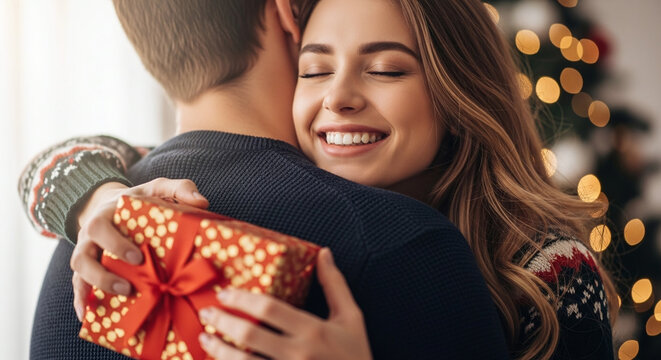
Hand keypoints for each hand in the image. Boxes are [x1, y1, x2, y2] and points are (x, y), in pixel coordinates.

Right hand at [71, 178, 208, 320]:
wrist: (112, 204)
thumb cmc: (139, 198)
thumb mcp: (159, 188)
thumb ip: (179, 188)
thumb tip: (201, 202)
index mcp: (105, 215)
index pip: (99, 227)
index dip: (115, 244)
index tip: (137, 257)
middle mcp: (90, 235)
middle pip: (82, 256)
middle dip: (103, 274)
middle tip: (130, 287)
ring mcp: (86, 251)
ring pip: (79, 272)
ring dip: (96, 288)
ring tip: (122, 299)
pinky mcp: (86, 267)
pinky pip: (78, 284)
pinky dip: (81, 300)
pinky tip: (88, 316)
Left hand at [198, 248, 371, 359]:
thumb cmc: (356, 355)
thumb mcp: (352, 318)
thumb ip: (335, 285)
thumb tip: (324, 253)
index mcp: (314, 330)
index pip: (269, 308)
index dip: (242, 298)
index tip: (224, 293)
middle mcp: (299, 354)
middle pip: (251, 334)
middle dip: (223, 322)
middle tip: (207, 313)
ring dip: (219, 351)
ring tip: (205, 340)